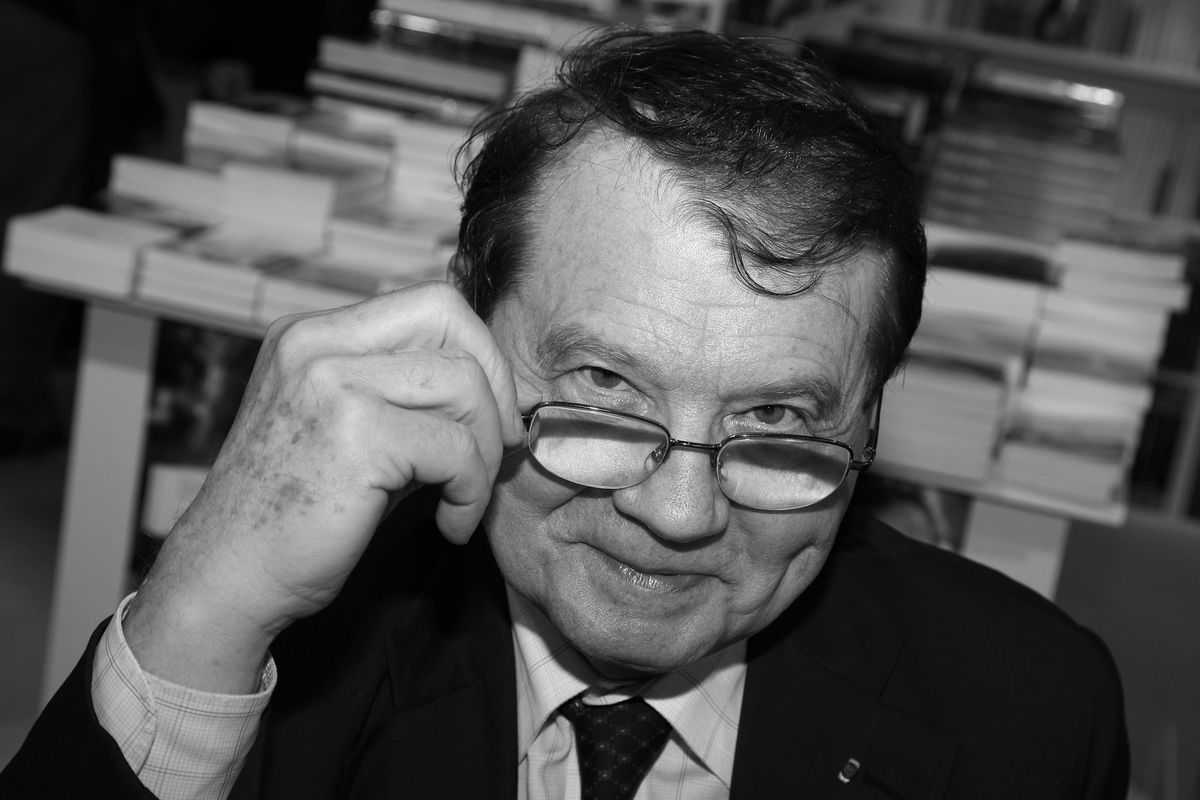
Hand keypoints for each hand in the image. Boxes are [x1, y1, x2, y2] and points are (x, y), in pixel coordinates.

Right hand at [125, 282, 532, 690]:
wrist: (229, 581)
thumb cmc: (296, 517)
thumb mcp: (352, 431)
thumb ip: (410, 397)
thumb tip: (504, 389)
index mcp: (311, 335)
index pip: (430, 304)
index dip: (480, 351)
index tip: (493, 410)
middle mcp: (315, 345)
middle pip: (451, 320)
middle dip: (495, 386)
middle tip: (498, 447)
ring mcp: (330, 383)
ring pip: (464, 384)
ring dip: (485, 450)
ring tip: (465, 496)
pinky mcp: (354, 435)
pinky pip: (457, 449)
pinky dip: (471, 493)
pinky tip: (450, 524)